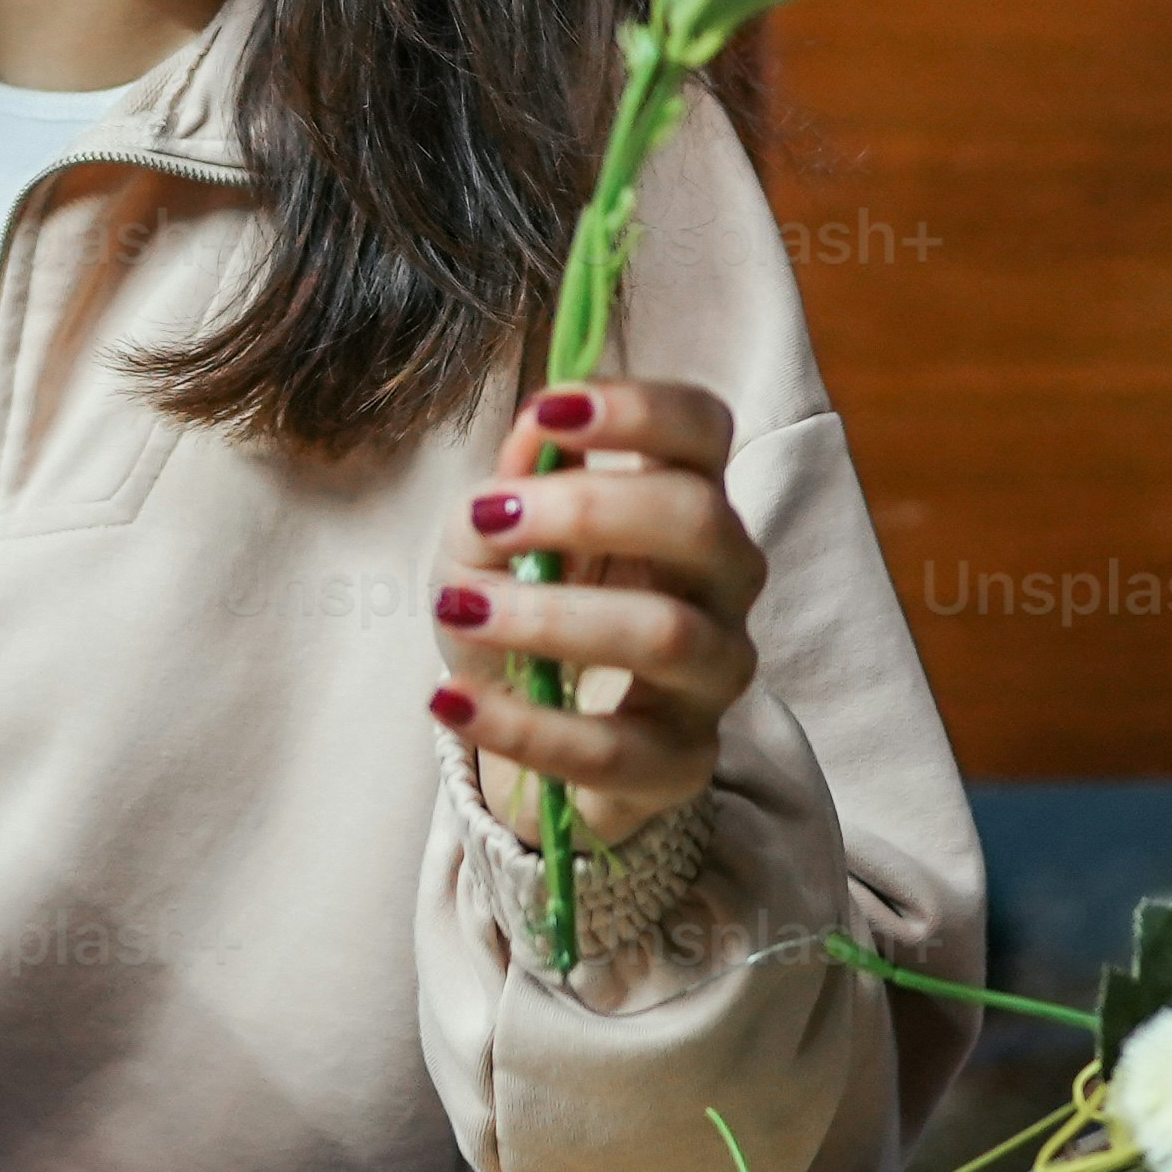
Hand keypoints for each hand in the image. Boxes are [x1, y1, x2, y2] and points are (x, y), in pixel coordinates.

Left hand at [429, 381, 758, 857]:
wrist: (526, 735)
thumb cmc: (524, 611)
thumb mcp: (490, 542)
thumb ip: (510, 487)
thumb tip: (532, 437)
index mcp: (684, 500)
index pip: (703, 430)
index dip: (641, 409)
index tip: (551, 411)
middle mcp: (721, 581)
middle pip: (699, 520)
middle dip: (588, 509)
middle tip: (490, 517)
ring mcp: (713, 673)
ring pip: (666, 633)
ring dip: (549, 616)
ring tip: (458, 608)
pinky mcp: (682, 762)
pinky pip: (613, 750)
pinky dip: (522, 725)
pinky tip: (450, 699)